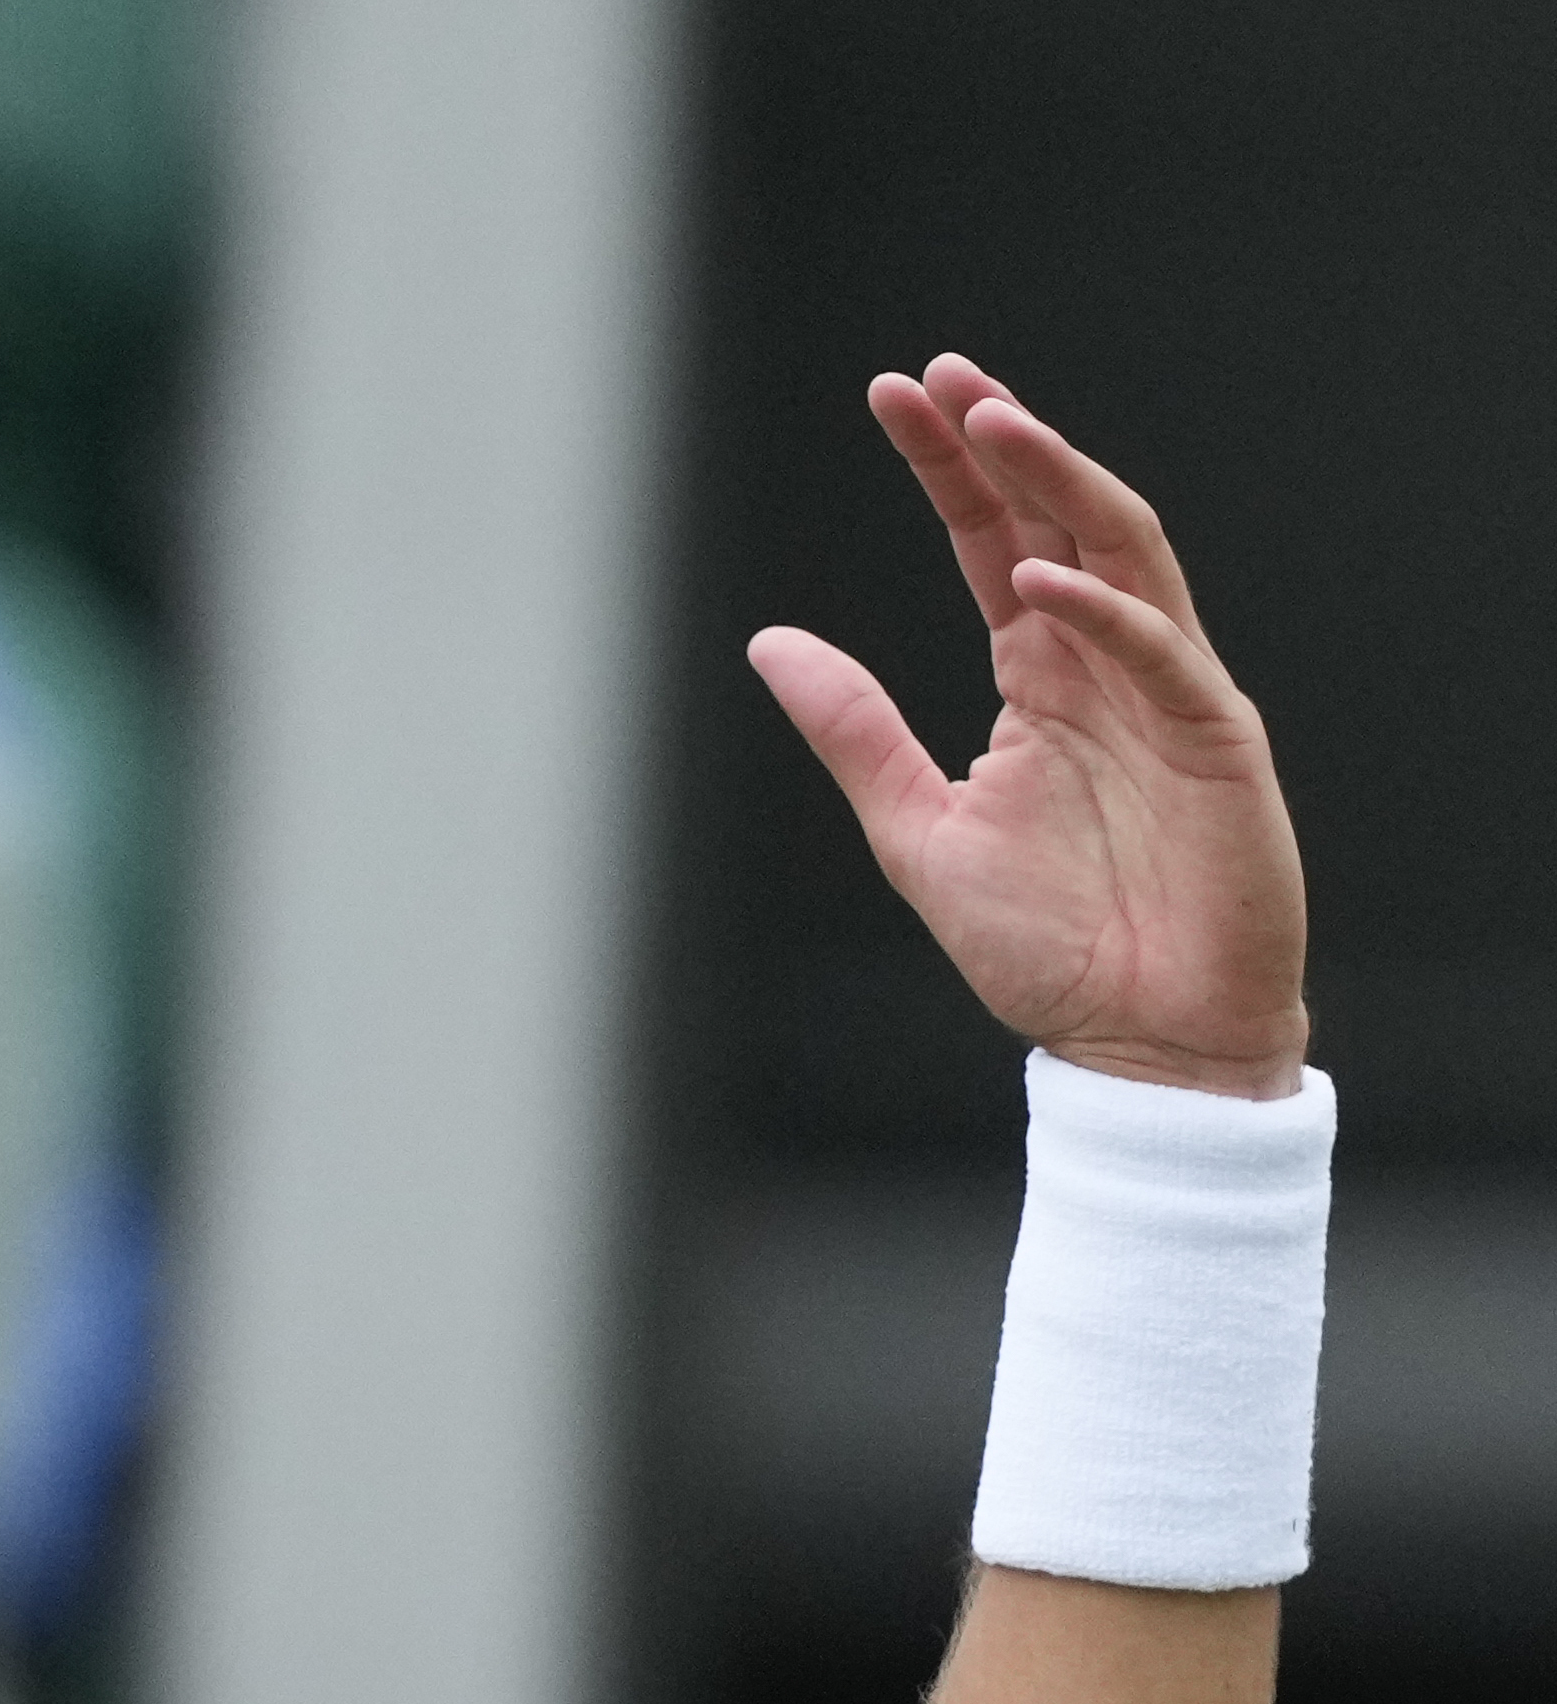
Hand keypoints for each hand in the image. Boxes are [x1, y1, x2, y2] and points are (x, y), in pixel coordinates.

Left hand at [749, 357, 1306, 1100]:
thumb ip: (854, 732)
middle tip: (943, 376)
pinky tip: (1038, 581)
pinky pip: (1167, 656)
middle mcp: (1108, 667)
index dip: (949, 470)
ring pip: (1125, 557)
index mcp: (1040, 679)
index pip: (991, 543)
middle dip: (1006, 443)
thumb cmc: (1046, 949)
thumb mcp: (916, 830)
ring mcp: (1170, 696)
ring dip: (1062, 486)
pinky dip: (1106, 614)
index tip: (893, 395)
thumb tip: (768, 641)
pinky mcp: (1219, 744)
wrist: (1140, 1043)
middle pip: (1059, 521)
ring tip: (994, 424)